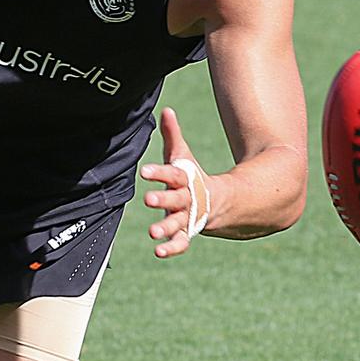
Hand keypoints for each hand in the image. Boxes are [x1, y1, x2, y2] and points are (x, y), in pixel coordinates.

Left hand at [140, 108, 210, 257]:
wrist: (215, 201)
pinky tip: (158, 251)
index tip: (144, 172)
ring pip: (177, 223)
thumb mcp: (182, 155)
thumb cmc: (191, 175)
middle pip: (176, 199)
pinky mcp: (185, 232)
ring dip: (165, 227)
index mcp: (184, 179)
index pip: (171, 173)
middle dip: (163, 200)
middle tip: (148, 199)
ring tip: (152, 232)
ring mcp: (187, 217)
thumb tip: (166, 110)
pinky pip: (181, 242)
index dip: (158, 172)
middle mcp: (186, 199)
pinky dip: (172, 248)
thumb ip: (173, 135)